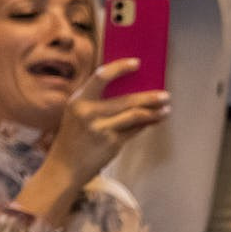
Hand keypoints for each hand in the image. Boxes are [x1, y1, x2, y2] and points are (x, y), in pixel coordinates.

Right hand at [17, 61, 171, 223]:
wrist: (64, 168)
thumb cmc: (74, 137)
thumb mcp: (77, 113)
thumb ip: (96, 99)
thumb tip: (132, 85)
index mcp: (78, 101)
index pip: (100, 76)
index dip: (120, 67)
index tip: (136, 63)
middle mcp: (88, 113)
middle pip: (127, 100)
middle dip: (150, 97)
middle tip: (166, 95)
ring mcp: (101, 129)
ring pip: (135, 115)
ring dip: (154, 112)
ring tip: (166, 108)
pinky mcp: (111, 143)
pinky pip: (135, 130)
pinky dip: (147, 124)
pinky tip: (156, 120)